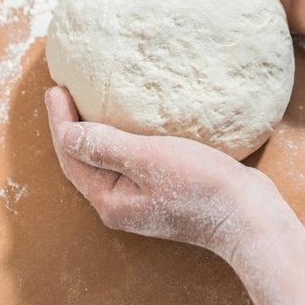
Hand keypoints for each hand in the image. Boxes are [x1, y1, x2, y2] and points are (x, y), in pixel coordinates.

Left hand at [44, 87, 282, 260]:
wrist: (248, 215)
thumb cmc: (201, 186)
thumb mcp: (149, 160)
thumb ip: (106, 146)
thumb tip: (66, 134)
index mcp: (110, 200)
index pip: (72, 157)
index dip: (60, 122)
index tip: (56, 89)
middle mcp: (121, 204)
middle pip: (84, 162)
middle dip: (71, 128)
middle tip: (64, 92)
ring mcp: (143, 200)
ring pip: (107, 161)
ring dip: (95, 133)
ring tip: (90, 103)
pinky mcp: (164, 191)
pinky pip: (130, 161)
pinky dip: (121, 139)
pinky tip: (131, 123)